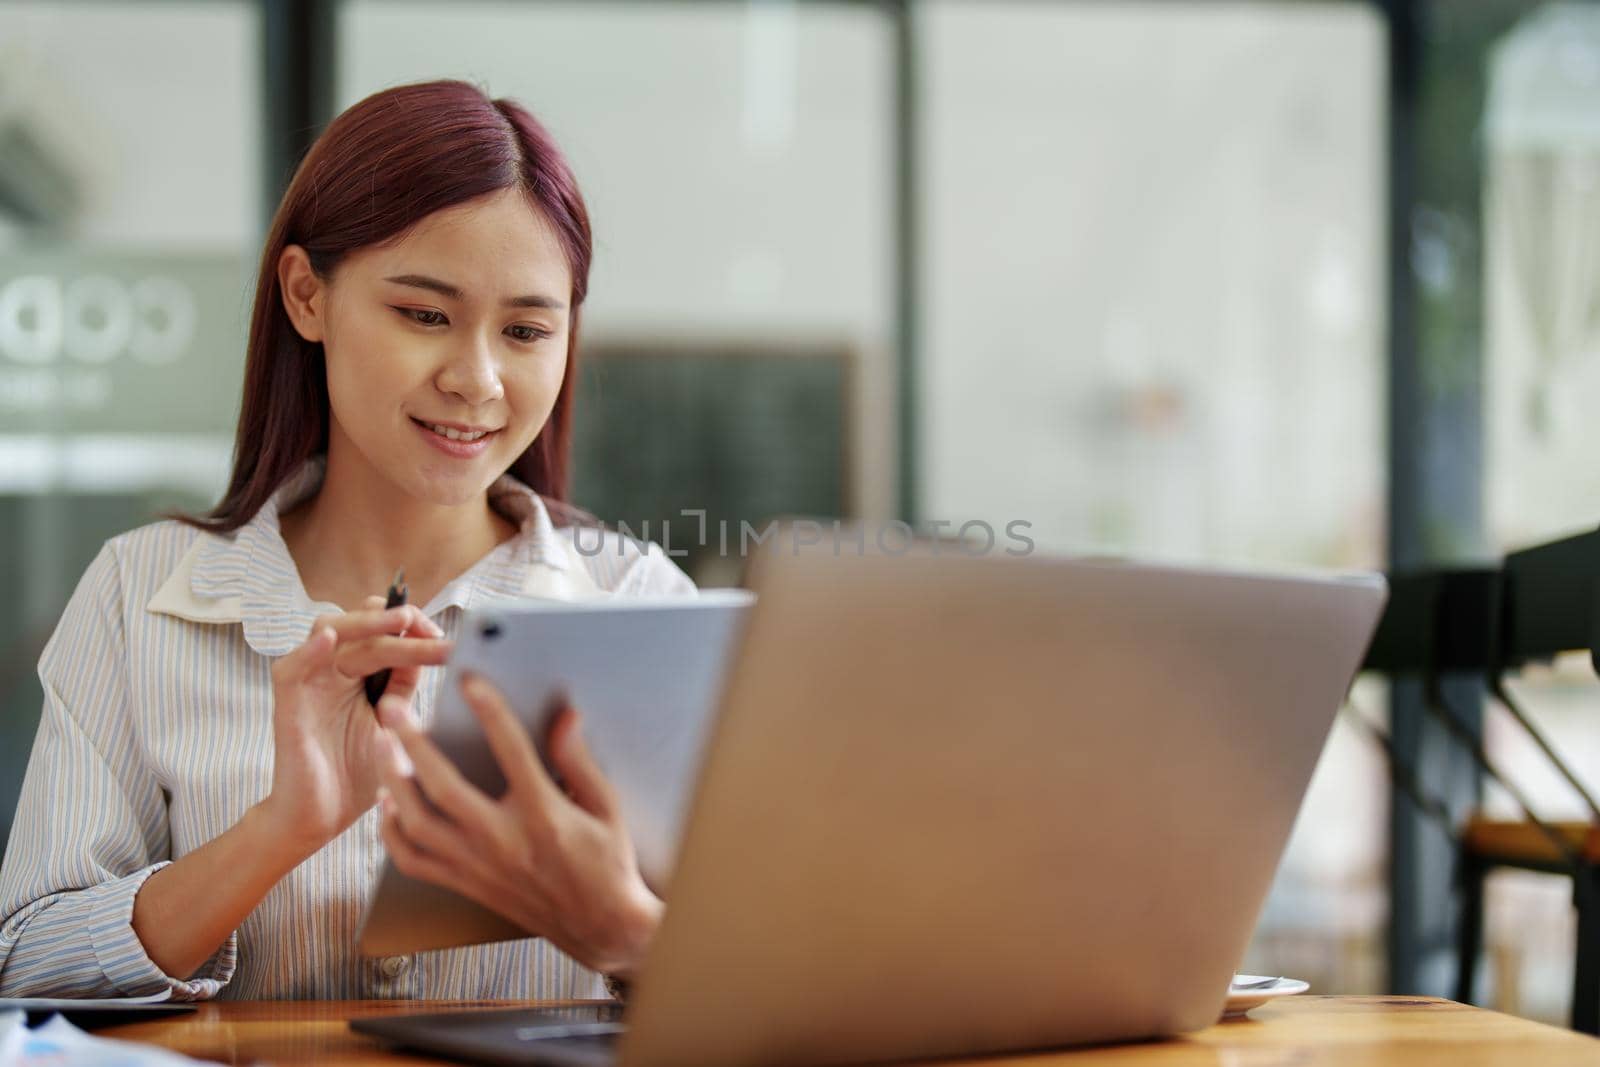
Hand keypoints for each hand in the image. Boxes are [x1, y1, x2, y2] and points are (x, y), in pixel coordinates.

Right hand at [260, 597, 450, 853]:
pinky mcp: (288, 704)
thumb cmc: (356, 773)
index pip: (385, 633)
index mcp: (360, 673)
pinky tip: (330, 639)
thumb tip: (436, 647)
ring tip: (401, 619)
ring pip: (329, 630)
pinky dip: (308, 650)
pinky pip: (291, 668)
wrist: (320, 819)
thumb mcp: (391, 723)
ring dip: (366, 622)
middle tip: (432, 629)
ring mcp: (310, 684)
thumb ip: (403, 687)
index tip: (449, 641)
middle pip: (363, 627)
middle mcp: (333, 671)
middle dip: (401, 623)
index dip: (415, 629)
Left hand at [377, 676, 662, 977]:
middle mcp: (503, 840)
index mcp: (543, 814)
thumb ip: (579, 761)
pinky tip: (387, 806)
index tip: (469, 680)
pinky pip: (414, 861)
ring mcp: (478, 865)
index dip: (489, 710)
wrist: (599, 926)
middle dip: (411, 742)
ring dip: (392, 780)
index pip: (511, 750)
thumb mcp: (606, 807)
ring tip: (381, 745)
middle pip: (443, 785)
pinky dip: (392, 834)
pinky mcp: (466, 884)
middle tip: (391, 707)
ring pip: (417, 822)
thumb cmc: (606, 863)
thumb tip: (565, 717)